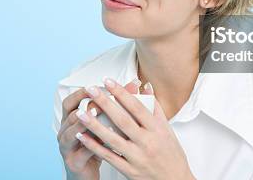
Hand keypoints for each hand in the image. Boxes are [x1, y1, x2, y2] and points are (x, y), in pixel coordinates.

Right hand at [57, 79, 141, 179]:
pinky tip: (105, 140)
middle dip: (86, 106)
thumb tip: (134, 86)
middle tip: (99, 99)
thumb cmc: (95, 147)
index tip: (97, 86)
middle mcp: (64, 132)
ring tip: (98, 115)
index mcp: (70, 121)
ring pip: (72, 132)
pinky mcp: (74, 162)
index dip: (81, 93)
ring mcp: (67, 147)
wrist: (86, 175)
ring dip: (85, 123)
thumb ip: (114, 107)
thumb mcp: (102, 126)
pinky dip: (92, 145)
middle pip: (71, 114)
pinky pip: (82, 152)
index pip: (70, 102)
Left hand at [74, 78, 194, 179]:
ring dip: (94, 125)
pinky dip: (95, 146)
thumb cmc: (171, 154)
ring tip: (80, 113)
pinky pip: (109, 157)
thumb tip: (145, 86)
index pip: (137, 107)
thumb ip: (155, 107)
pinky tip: (83, 136)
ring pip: (112, 139)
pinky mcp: (129, 170)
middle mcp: (147, 142)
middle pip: (122, 120)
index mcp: (157, 129)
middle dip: (105, 103)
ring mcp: (137, 157)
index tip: (108, 81)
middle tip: (91, 90)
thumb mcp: (167, 129)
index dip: (122, 93)